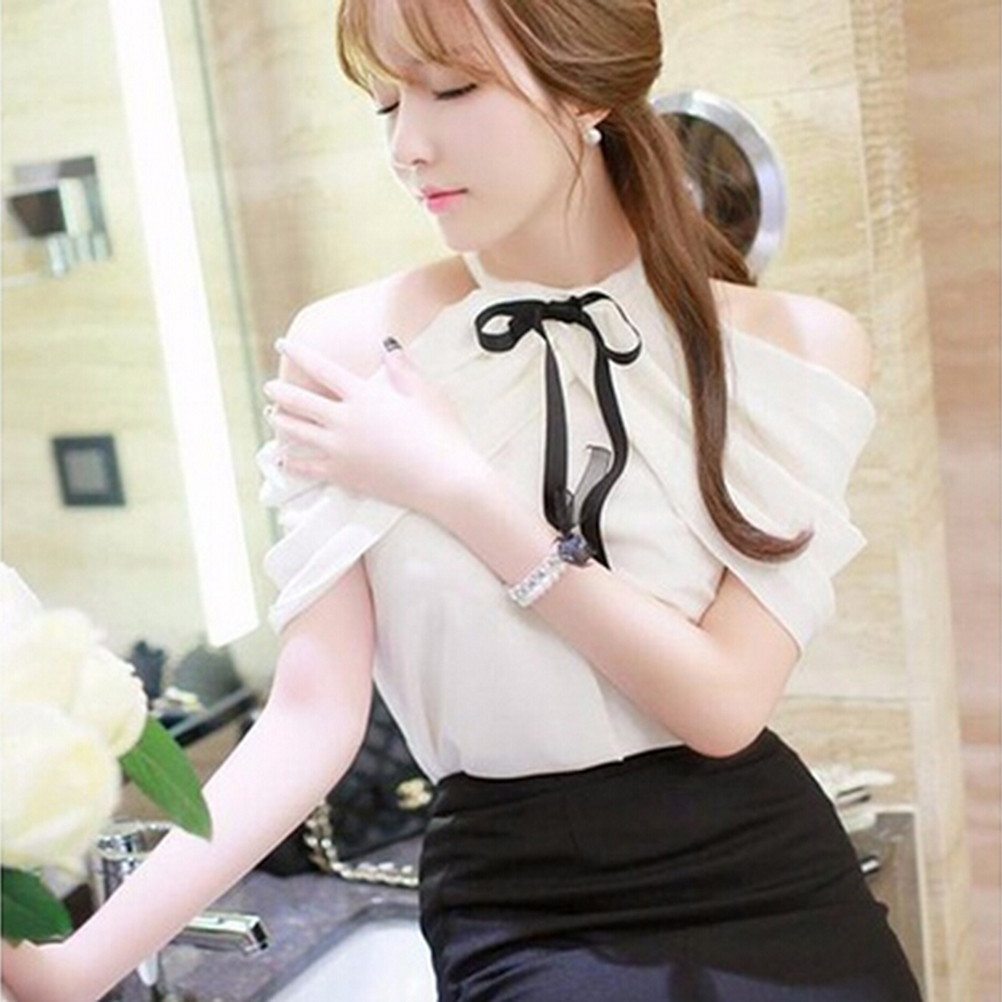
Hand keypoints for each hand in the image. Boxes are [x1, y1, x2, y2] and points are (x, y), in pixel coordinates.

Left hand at [264, 338, 491, 517]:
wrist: (443, 478)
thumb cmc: (440, 433)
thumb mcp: (425, 392)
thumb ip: (403, 368)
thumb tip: (388, 345)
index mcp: (364, 396)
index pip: (322, 370)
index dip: (299, 354)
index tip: (282, 344)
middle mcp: (345, 421)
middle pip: (301, 402)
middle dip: (281, 392)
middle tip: (269, 387)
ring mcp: (341, 450)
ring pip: (298, 433)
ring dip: (281, 423)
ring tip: (273, 416)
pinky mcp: (344, 475)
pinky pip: (309, 468)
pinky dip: (293, 462)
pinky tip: (284, 458)